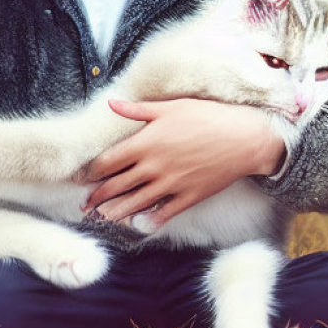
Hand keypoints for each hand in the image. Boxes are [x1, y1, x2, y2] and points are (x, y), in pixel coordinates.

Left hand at [83, 97, 285, 228]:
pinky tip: (137, 224)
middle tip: (84, 203)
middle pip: (115, 186)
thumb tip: (110, 103)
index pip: (107, 162)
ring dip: (113, 212)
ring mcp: (169, 185)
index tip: (82, 176)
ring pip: (132, 204)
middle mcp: (153, 167)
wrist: (244, 138)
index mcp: (147, 142)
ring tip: (101, 217)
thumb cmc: (209, 116)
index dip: (91, 171)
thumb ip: (138, 109)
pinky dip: (146, 220)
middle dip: (96, 196)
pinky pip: (161, 214)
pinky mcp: (186, 197)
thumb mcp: (172, 106)